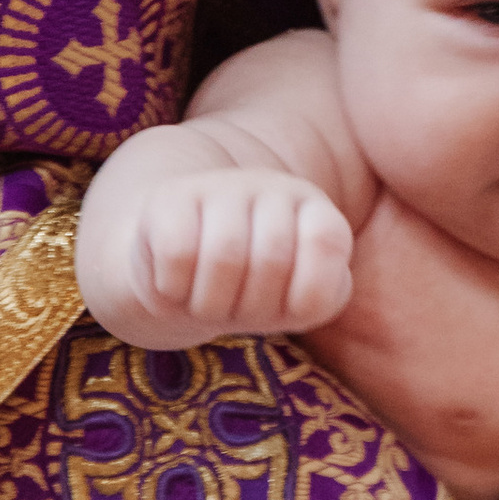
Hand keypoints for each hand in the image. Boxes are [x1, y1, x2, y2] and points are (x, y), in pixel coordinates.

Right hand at [107, 170, 353, 347]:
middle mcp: (274, 187)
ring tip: (205, 305)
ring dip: (210, 305)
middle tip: (235, 313)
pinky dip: (174, 289)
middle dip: (251, 308)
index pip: (326, 242)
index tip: (284, 308)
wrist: (180, 276)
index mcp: (315, 210)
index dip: (303, 294)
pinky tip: (175, 285)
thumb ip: (320, 298)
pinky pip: (178, 253)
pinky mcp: (171, 196)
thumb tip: (312, 290)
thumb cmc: (251, 293)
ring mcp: (222, 186)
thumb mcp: (294, 304)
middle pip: (271, 258)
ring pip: (223, 256)